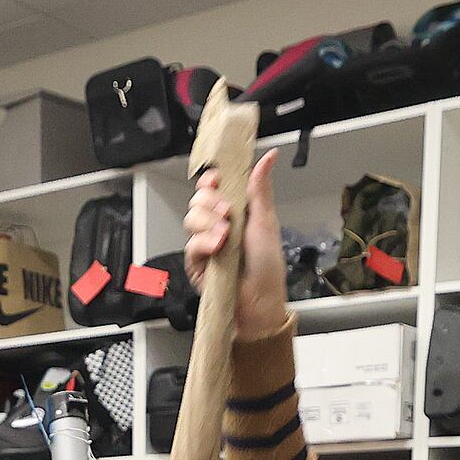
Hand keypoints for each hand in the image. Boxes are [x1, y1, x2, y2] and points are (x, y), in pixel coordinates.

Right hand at [184, 149, 289, 339]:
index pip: (213, 187)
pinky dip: (204, 243)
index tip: (215, 179)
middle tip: (228, 213)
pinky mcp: (197, 263)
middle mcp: (219, 225)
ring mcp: (207, 244)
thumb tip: (269, 158)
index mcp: (236, 212)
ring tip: (226, 236)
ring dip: (209, 223)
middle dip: (211, 203)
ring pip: (191, 219)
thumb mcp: (266, 221)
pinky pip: (191, 245)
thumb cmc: (267, 268)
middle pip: (198, 200)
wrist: (259, 302)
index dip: (210, 181)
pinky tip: (218, 248)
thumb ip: (260, 188)